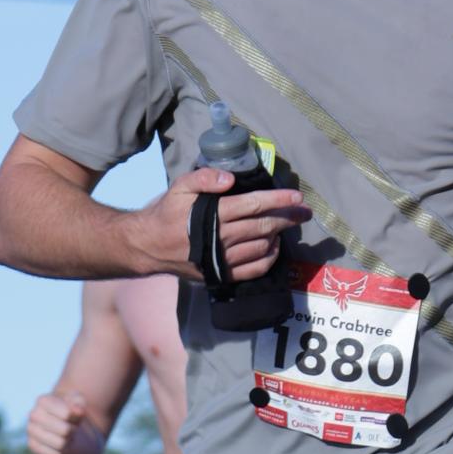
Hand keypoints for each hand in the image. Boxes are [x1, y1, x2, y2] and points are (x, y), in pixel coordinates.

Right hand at [25, 389, 107, 453]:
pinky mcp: (32, 445)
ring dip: (68, 442)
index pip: (67, 414)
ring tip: (65, 436)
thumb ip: (79, 403)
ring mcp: (30, 430)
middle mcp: (33, 414)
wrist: (60, 425)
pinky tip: (59, 446)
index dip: (76, 418)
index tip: (72, 416)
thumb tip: (78, 410)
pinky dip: (61, 452)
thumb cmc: (69, 411)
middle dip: (72, 431)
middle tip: (70, 428)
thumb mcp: (77, 403)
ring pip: (60, 444)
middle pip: (65, 430)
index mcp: (43, 400)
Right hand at [122, 166, 305, 284]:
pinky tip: (274, 248)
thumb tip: (229, 178)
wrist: (148, 247)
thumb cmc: (166, 213)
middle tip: (304, 212)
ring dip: (278, 236)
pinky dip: (268, 259)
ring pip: (262, 247)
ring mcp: (223, 259)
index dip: (279, 200)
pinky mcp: (222, 275)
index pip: (254, 204)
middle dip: (288, 217)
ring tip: (287, 226)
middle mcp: (222, 237)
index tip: (297, 196)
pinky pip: (253, 270)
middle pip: (264, 226)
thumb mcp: (179, 187)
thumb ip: (203, 178)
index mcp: (214, 213)